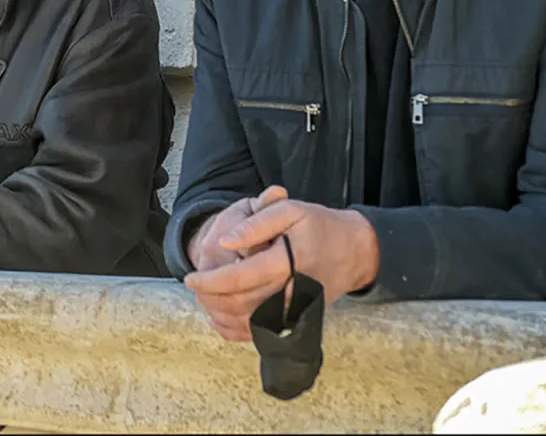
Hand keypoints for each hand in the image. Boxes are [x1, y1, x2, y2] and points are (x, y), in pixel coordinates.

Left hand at [185, 199, 379, 342]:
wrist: (355, 251)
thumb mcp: (291, 210)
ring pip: (248, 325)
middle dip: (210, 298)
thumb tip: (225, 241)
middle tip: (193, 286)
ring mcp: (296, 311)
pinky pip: (263, 335)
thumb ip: (256, 223)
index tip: (189, 278)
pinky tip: (221, 319)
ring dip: (220, 315)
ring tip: (204, 299)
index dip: (209, 281)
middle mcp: (291, 293)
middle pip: (239, 305)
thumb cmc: (320, 226)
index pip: (238, 279)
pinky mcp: (298, 321)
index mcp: (286, 264)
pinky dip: (237, 331)